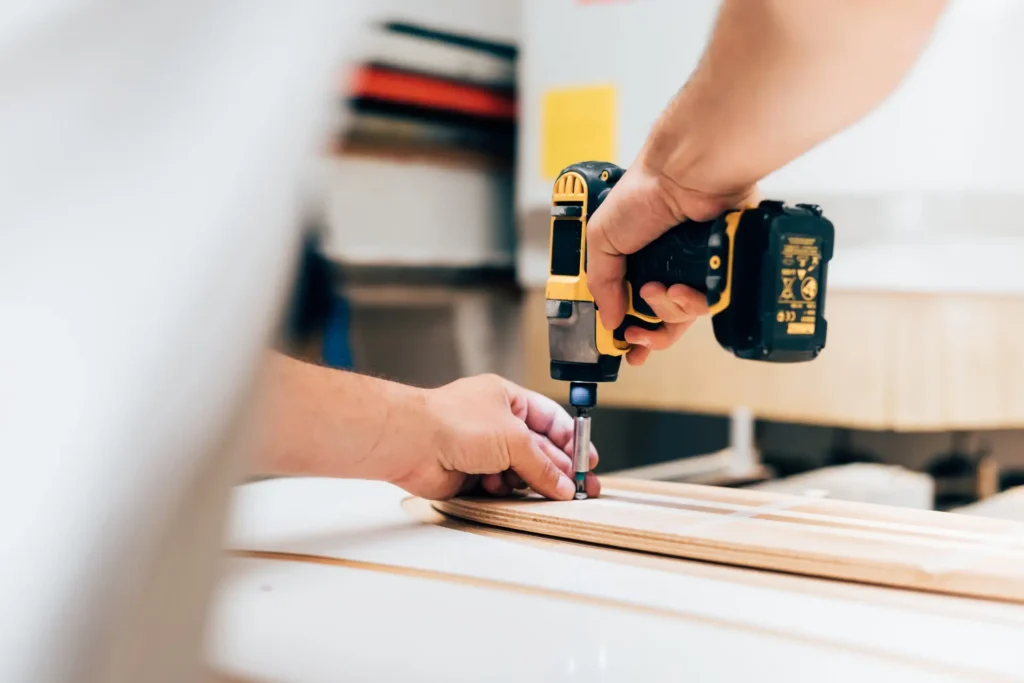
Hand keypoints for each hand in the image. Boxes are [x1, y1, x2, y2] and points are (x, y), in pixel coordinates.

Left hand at [389, 375, 599, 500]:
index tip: (587, 462)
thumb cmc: (452, 423)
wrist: (411, 443)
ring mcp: (481, 449)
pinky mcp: (469, 474)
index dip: (570, 440)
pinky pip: (498, 487)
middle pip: (537, 449)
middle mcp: (495, 422)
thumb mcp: (513, 439)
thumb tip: (563, 483)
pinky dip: (502, 490)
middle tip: (579, 489)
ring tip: (534, 488)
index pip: (550, 419)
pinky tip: (496, 488)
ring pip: (519, 471)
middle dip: (557, 468)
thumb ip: (542, 464)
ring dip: (526, 481)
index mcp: (508, 399)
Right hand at [585, 160, 756, 365]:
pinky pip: (708, 304)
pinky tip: (680, 288)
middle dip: (647, 335)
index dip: (630, 331)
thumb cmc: (642, 193)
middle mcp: (668, 268)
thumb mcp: (601, 239)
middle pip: (662, 322)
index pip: (634, 307)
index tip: (623, 348)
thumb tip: (607, 319)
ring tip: (656, 289)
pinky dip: (691, 303)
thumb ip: (600, 283)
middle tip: (635, 335)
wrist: (684, 175)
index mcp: (638, 262)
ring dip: (665, 310)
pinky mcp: (721, 270)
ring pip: (682, 317)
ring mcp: (695, 271)